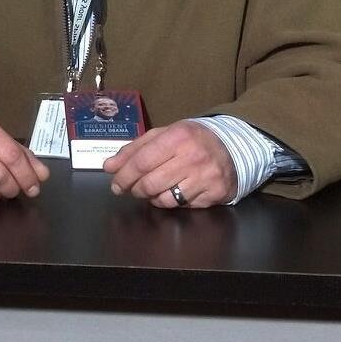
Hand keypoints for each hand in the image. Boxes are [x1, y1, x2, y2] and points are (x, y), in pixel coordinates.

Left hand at [103, 120, 237, 207]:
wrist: (232, 147)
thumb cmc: (189, 140)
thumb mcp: (162, 135)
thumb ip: (134, 149)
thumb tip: (109, 166)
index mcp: (177, 137)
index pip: (142, 161)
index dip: (124, 175)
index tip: (114, 183)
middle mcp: (192, 157)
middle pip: (151, 182)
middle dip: (134, 189)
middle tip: (129, 189)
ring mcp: (206, 177)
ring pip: (165, 199)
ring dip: (150, 197)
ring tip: (149, 190)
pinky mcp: (215, 194)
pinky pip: (182, 206)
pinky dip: (170, 202)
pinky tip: (169, 192)